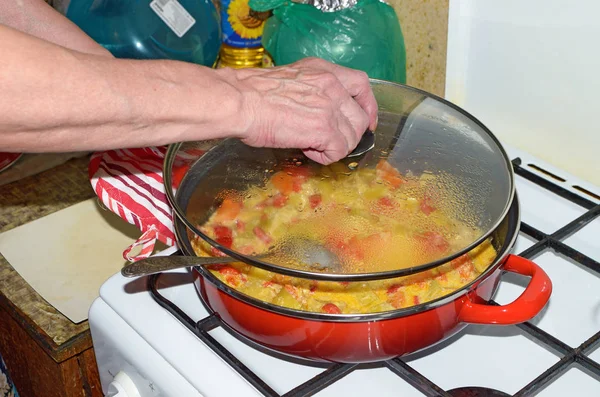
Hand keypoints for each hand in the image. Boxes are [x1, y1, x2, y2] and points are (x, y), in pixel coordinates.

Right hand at [221, 57, 377, 164]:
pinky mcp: (324, 129)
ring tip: (311, 145)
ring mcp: (330, 107)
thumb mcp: (289, 78)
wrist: (239, 101)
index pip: (361, 83)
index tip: (363, 119)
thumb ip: (310, 89)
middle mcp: (331, 84)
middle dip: (352, 133)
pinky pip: (339, 150)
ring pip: (353, 136)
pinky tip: (308, 151)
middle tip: (333, 142)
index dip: (366, 105)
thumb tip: (313, 110)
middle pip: (361, 115)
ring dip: (335, 146)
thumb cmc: (250, 92)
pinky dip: (325, 157)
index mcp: (322, 69)